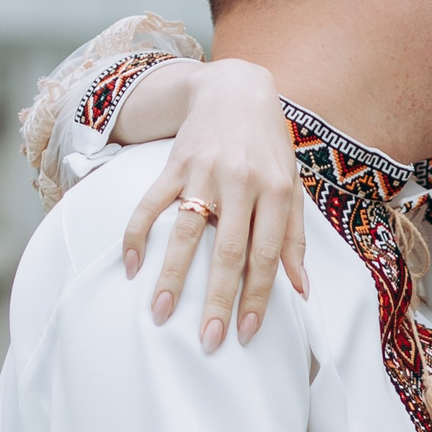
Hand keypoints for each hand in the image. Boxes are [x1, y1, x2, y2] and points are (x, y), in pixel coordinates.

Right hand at [119, 60, 307, 349]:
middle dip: (218, 301)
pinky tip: (131, 267)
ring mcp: (203, 173)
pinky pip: (150, 204)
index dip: (257, 297)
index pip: (266, 255)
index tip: (246, 334)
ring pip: (186, 233)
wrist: (236, 90)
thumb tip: (301, 290)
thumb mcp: (292, 187)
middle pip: (228, 252)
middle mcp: (241, 182)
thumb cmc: (270, 148)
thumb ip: (295, 239)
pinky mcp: (173, 164)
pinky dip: (137, 235)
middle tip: (208, 341)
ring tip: (161, 314)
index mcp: (276, 191)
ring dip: (173, 276)